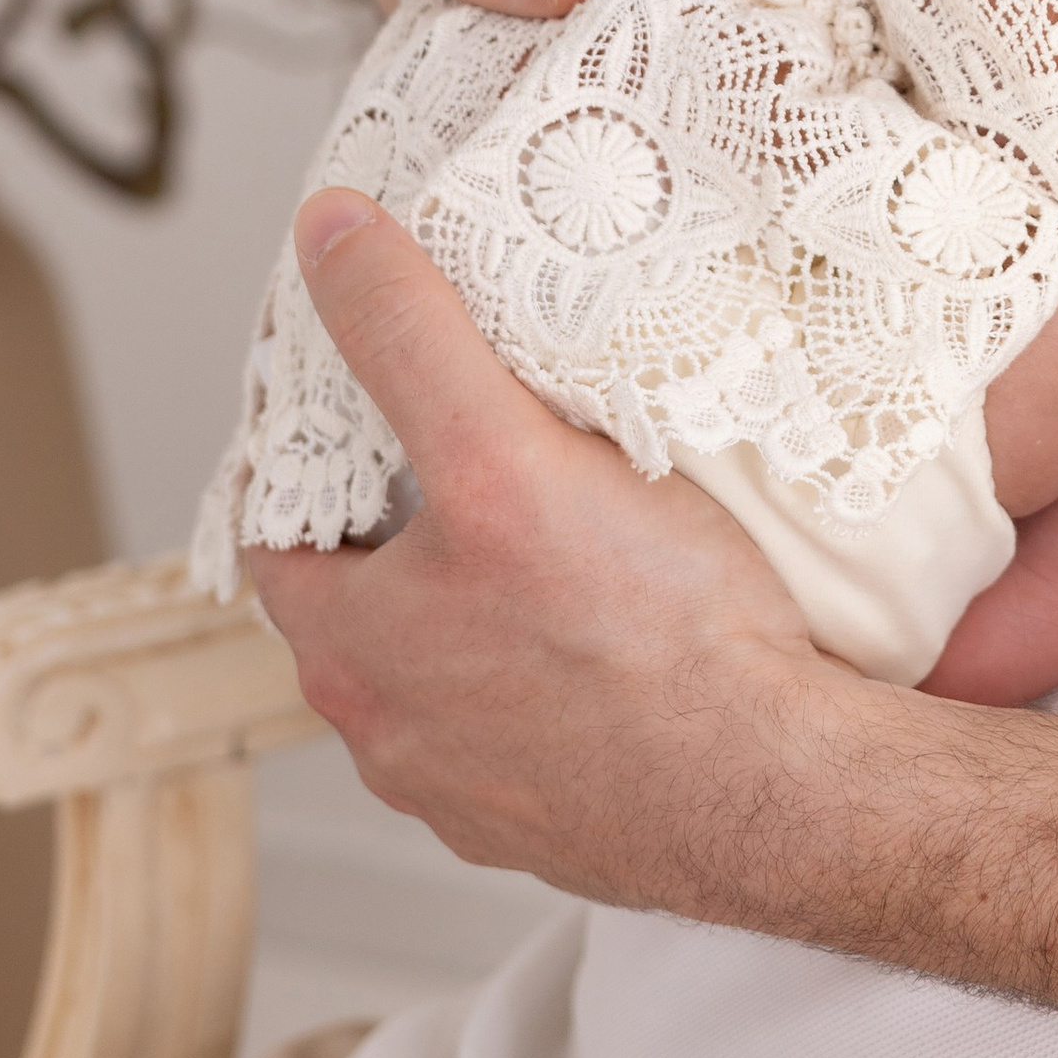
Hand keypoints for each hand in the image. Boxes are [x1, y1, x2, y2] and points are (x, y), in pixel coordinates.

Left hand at [246, 191, 860, 900]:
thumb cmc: (647, 645)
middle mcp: (397, 737)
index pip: (280, 538)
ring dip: (487, 607)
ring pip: (454, 669)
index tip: (357, 409)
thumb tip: (329, 239)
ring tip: (564, 531)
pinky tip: (626, 628)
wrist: (777, 792)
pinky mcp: (566, 818)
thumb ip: (411, 340)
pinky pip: (536, 726)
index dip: (311, 464)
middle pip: (369, 602)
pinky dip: (560, 673)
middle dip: (410, 528)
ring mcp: (478, 790)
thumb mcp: (504, 453)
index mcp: (353, 653)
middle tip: (478, 447)